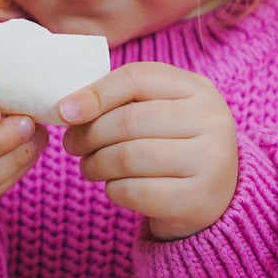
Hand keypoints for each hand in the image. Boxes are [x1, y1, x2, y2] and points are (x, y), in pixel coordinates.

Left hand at [58, 62, 238, 239]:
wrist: (213, 198)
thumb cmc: (172, 147)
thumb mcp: (158, 112)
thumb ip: (120, 101)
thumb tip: (67, 108)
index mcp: (198, 89)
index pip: (137, 78)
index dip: (95, 93)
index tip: (65, 112)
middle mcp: (212, 120)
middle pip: (128, 120)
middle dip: (89, 134)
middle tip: (73, 146)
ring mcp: (210, 161)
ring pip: (128, 157)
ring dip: (96, 164)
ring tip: (89, 167)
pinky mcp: (199, 199)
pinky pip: (135, 191)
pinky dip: (113, 190)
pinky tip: (114, 187)